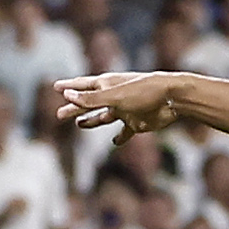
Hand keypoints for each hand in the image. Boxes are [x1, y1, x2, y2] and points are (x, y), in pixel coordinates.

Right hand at [44, 71, 177, 133]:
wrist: (173, 99)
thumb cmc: (144, 92)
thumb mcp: (114, 96)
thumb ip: (91, 99)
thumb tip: (67, 95)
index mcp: (107, 86)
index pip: (83, 86)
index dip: (69, 87)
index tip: (56, 87)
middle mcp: (114, 97)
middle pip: (90, 104)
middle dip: (75, 108)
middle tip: (59, 115)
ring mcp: (125, 110)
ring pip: (104, 117)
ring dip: (92, 120)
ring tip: (80, 124)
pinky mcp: (136, 122)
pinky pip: (125, 132)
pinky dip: (120, 137)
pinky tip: (115, 142)